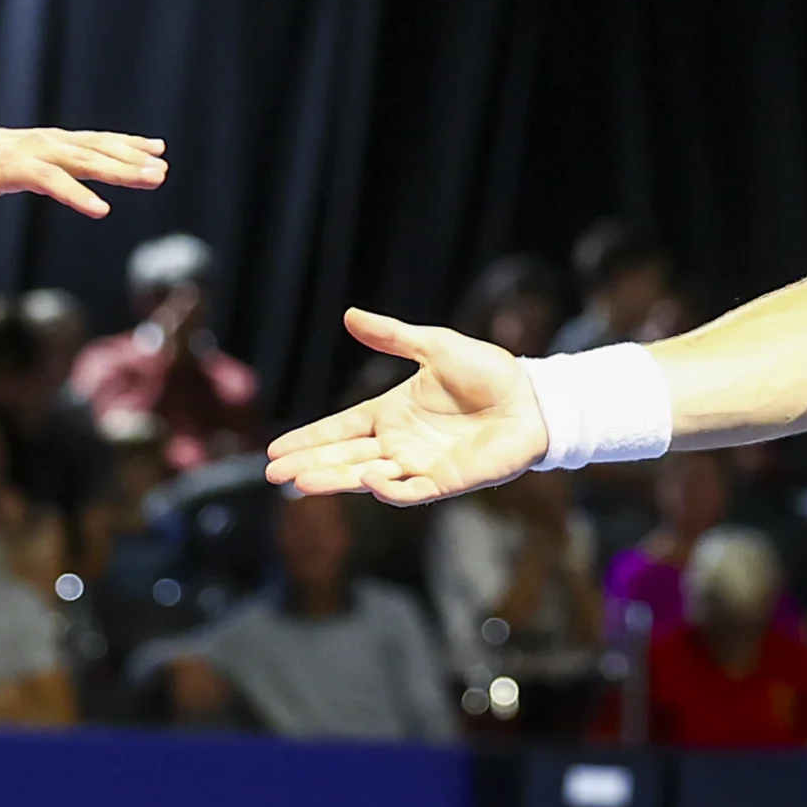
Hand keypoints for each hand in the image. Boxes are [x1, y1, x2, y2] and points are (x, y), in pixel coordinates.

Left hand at [0, 126, 167, 225]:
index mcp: (10, 162)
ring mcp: (53, 140)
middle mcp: (37, 145)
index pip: (47, 177)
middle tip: (154, 178)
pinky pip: (100, 140)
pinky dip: (128, 142)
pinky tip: (156, 148)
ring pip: (96, 146)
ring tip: (162, 169)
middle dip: (119, 168)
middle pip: (82, 157)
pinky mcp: (64, 141)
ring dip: (132, 156)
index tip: (103, 211)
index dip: (74, 193)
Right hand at [263, 309, 546, 506]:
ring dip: (335, 480)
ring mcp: (420, 465)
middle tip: (274, 475)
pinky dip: (389, 489)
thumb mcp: (434, 346)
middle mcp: (399, 443)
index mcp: (391, 413)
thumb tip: (349, 314)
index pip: (339, 429)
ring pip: (367, 477)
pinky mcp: (446, 482)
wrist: (533, 397)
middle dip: (309, 465)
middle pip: (344, 457)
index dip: (308, 439)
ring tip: (302, 482)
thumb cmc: (488, 371)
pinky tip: (367, 481)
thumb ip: (391, 336)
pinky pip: (410, 492)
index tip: (274, 451)